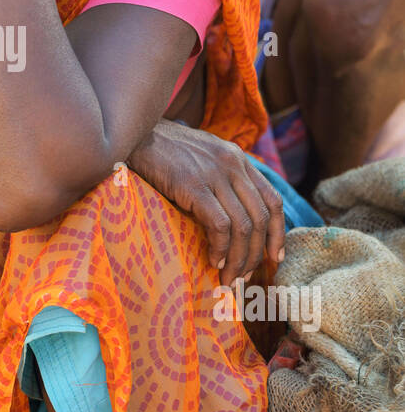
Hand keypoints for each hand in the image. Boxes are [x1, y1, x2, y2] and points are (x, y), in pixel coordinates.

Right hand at [126, 121, 285, 287]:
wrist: (133, 134)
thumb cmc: (164, 152)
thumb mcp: (203, 158)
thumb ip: (222, 180)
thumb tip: (232, 222)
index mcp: (239, 159)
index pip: (273, 200)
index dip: (278, 234)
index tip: (273, 258)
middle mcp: (233, 164)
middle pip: (261, 218)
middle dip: (256, 254)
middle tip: (244, 277)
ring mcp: (214, 173)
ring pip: (243, 226)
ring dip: (239, 258)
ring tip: (228, 276)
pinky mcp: (193, 185)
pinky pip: (219, 224)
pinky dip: (220, 248)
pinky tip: (213, 259)